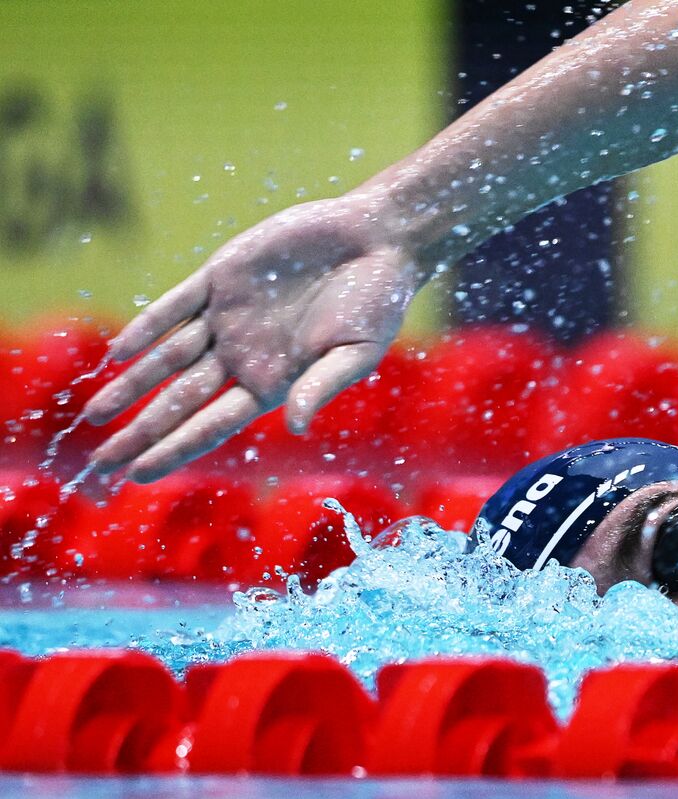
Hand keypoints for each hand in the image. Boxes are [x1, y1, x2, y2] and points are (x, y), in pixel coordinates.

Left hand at [83, 193, 420, 481]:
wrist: (378, 239)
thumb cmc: (379, 302)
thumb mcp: (358, 352)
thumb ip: (322, 386)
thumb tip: (294, 426)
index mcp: (273, 382)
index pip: (212, 425)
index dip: (174, 450)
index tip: (138, 474)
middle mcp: (243, 355)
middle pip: (178, 401)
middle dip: (139, 432)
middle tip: (101, 464)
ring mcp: (228, 317)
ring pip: (166, 359)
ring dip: (129, 386)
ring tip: (94, 415)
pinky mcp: (221, 276)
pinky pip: (174, 306)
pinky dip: (147, 327)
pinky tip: (119, 352)